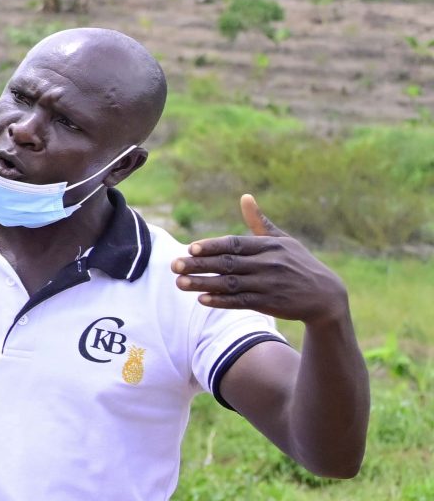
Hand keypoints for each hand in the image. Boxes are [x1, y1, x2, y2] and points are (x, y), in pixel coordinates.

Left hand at [170, 194, 350, 325]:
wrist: (326, 296)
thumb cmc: (299, 264)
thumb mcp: (284, 241)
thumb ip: (260, 222)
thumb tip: (245, 196)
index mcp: (270, 246)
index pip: (235, 244)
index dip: (212, 246)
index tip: (190, 248)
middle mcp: (268, 264)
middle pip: (227, 263)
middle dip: (199, 264)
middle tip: (174, 265)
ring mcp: (269, 284)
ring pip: (230, 283)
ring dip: (203, 283)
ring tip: (179, 283)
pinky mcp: (270, 303)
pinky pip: (241, 302)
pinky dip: (221, 301)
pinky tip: (202, 299)